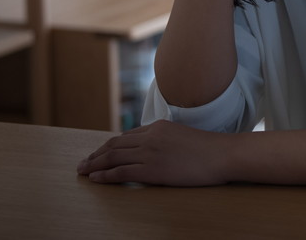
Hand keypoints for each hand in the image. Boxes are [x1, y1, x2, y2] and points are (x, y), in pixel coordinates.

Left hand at [77, 120, 229, 185]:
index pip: (126, 136)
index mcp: (159, 127)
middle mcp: (150, 137)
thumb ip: (167, 140)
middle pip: (114, 145)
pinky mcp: (151, 169)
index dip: (109, 146)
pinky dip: (105, 176)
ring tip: (83, 171)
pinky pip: (120, 172)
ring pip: (113, 158)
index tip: (100, 153)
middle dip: (95, 154)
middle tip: (83, 163)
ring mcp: (150, 152)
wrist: (222, 154)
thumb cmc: (209, 149)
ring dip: (94, 165)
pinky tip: (95, 179)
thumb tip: (158, 150)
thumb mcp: (184, 136)